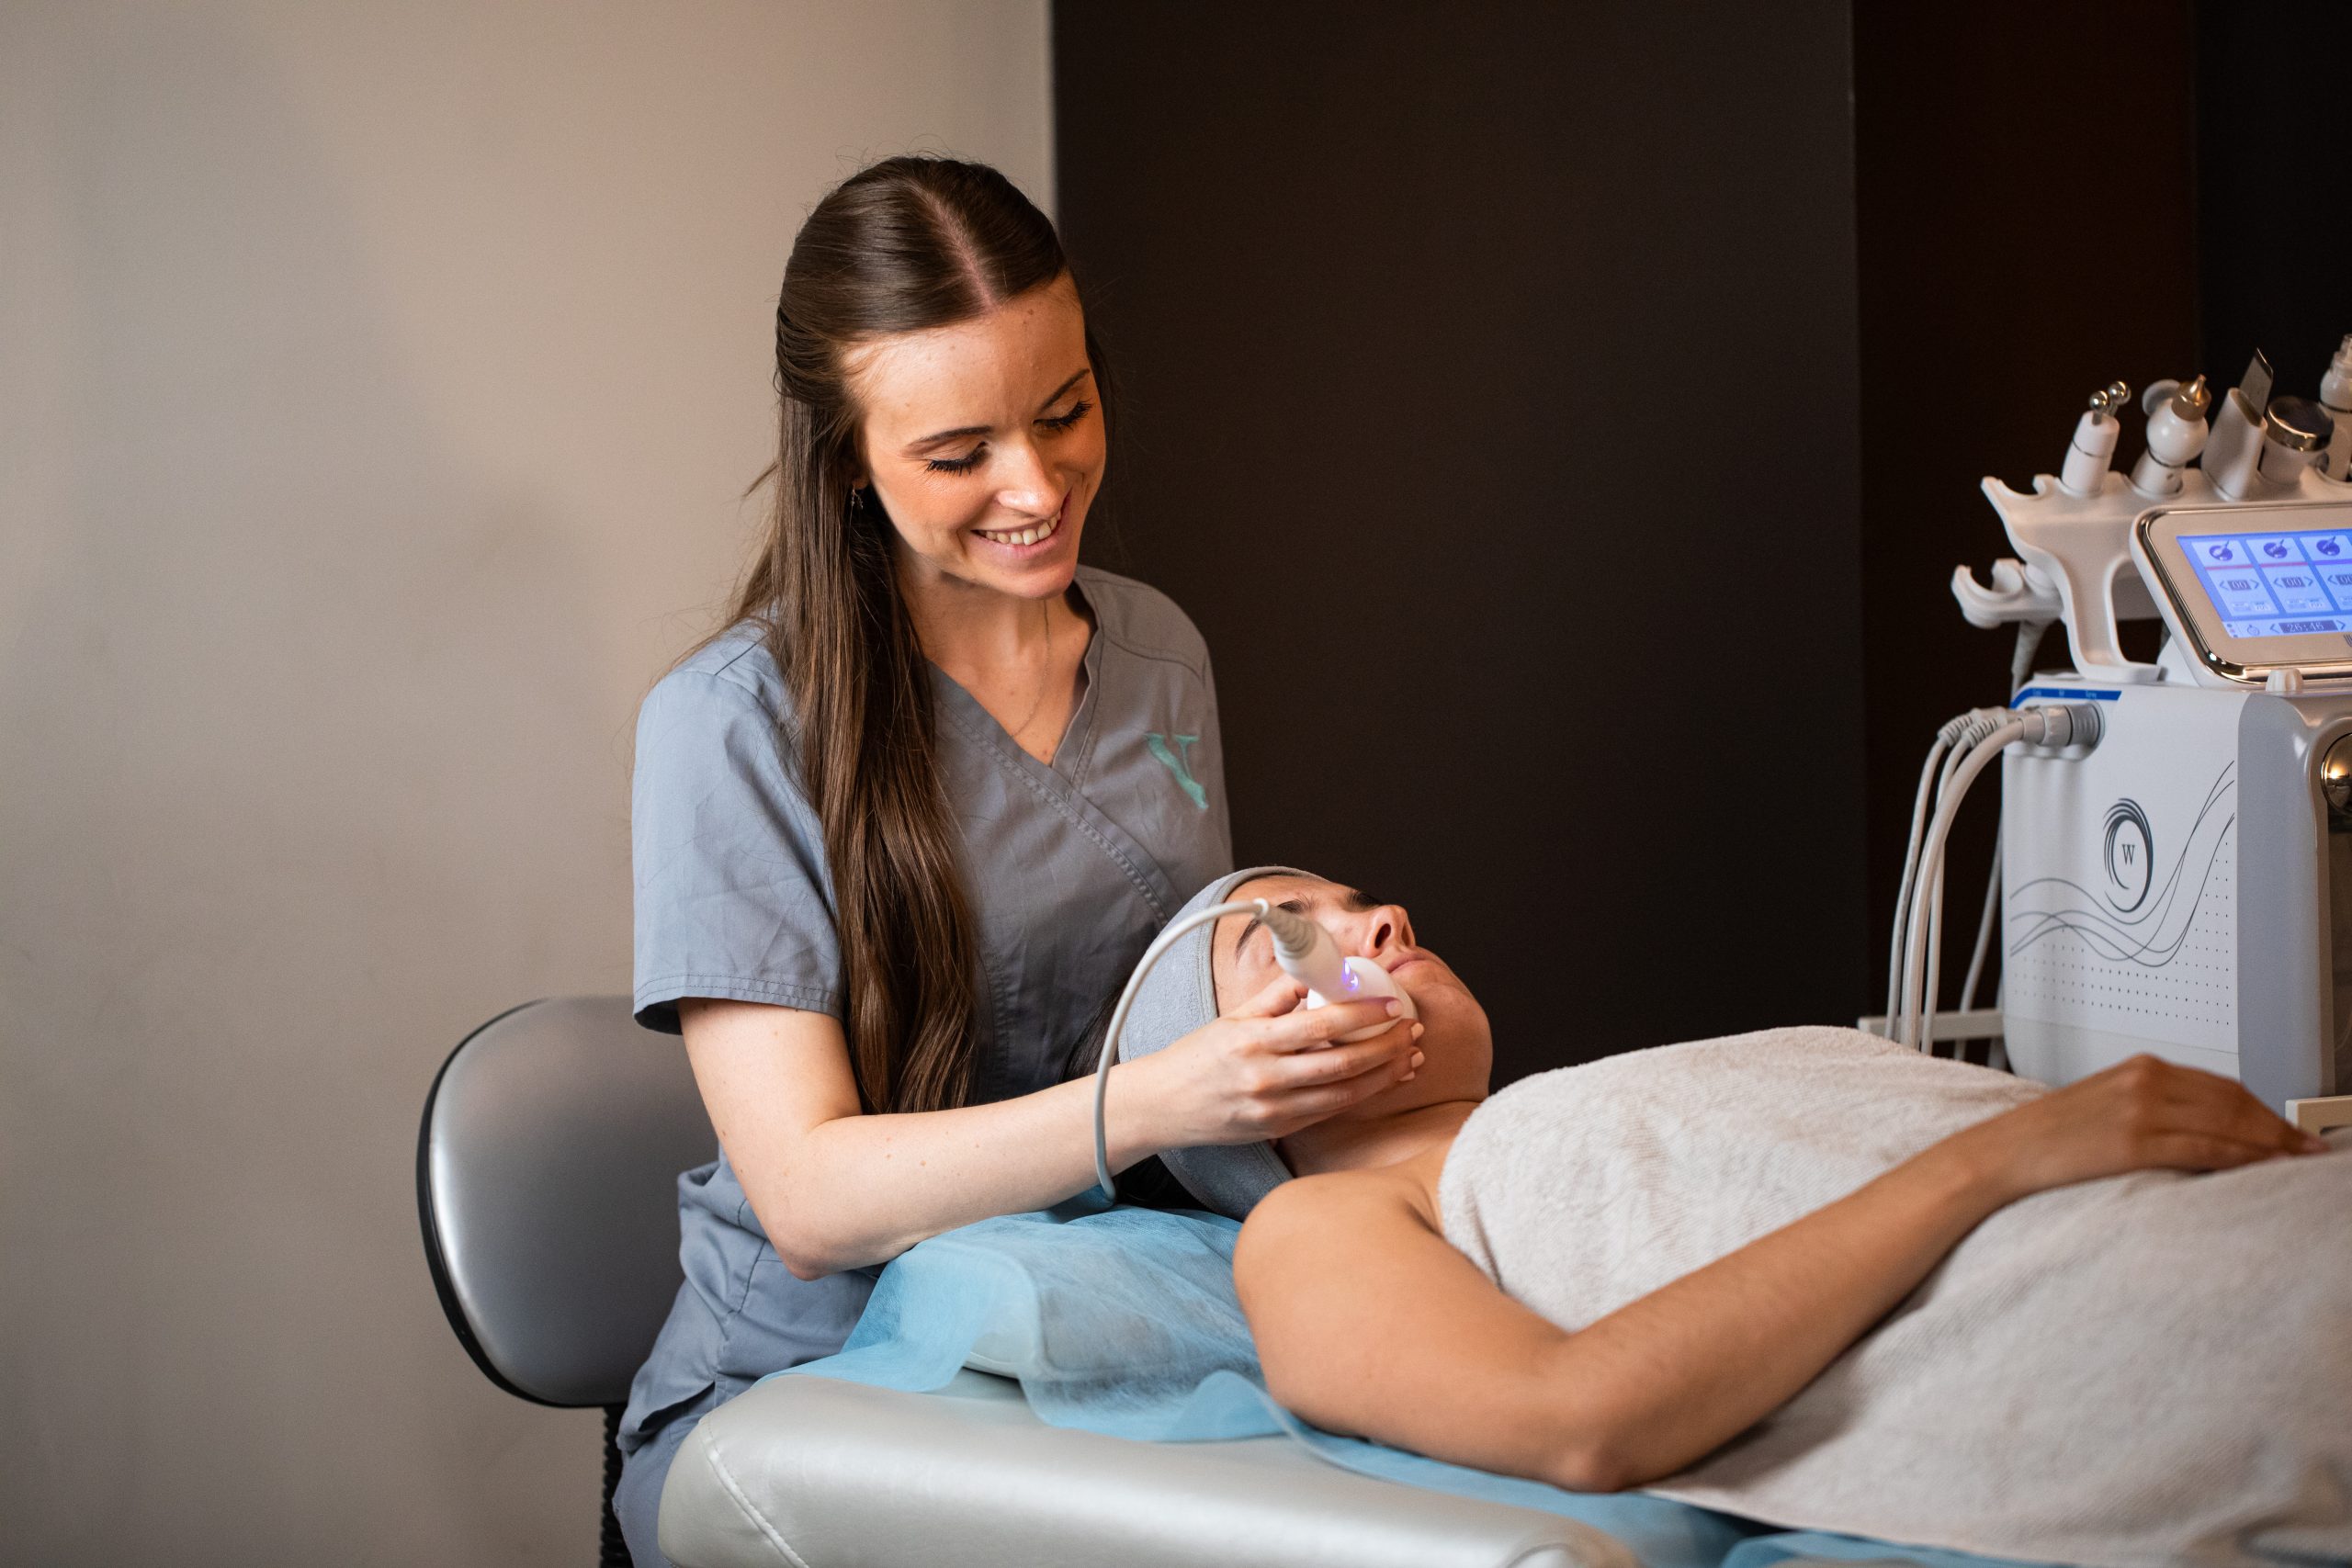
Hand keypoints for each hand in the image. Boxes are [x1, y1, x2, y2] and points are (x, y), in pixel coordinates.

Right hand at [1127, 972, 1424, 1148]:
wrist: (1163, 1105)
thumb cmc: (1198, 1056)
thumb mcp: (1233, 1017)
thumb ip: (1277, 996)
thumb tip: (1318, 974)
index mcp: (1254, 1040)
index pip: (1321, 1024)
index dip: (1363, 1015)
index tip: (1392, 1006)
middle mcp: (1266, 1077)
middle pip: (1342, 1063)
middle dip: (1386, 1048)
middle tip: (1413, 1031)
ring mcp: (1274, 1109)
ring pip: (1344, 1094)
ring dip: (1384, 1076)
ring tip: (1411, 1058)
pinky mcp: (1278, 1130)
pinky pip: (1329, 1113)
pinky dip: (1361, 1096)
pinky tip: (1382, 1082)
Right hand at [1955, 1053, 2327, 1205]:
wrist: (2002, 1151)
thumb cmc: (2047, 1137)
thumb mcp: (2104, 1105)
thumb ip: (2151, 1106)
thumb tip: (2201, 1128)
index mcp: (2140, 1067)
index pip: (2222, 1086)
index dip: (2267, 1110)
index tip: (2291, 1131)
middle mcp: (2145, 1080)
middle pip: (2234, 1101)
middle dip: (2279, 1127)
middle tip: (2311, 1150)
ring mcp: (2140, 1109)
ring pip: (2228, 1123)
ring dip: (2272, 1144)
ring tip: (2299, 1162)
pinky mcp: (2134, 1140)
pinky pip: (2204, 1148)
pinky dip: (2242, 1157)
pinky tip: (2262, 1168)